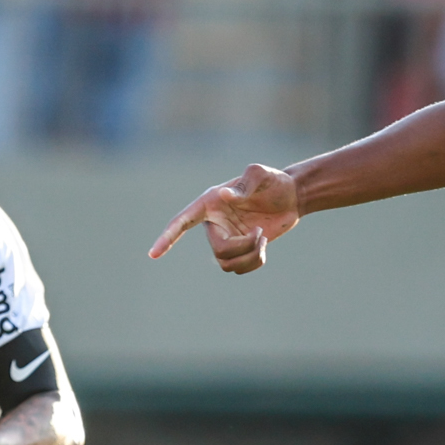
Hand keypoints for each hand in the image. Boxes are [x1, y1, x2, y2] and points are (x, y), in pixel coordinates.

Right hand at [148, 162, 302, 273]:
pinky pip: (238, 268)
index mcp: (210, 204)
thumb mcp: (261, 175)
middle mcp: (214, 223)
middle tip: (260, 233)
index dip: (167, 238)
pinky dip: (254, 262)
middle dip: (242, 247)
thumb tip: (225, 196)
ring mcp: (226, 238)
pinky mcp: (239, 250)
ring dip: (249, 257)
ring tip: (263, 240)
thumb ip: (245, 183)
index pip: (182, 222)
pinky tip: (263, 249)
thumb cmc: (274, 181)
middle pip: (218, 250)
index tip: (153, 254)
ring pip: (226, 264)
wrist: (292, 196)